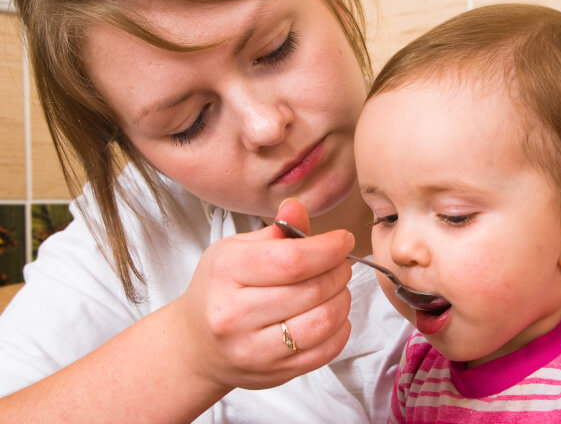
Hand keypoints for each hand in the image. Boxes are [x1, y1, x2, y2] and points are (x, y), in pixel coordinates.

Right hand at [176, 200, 353, 390]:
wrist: (197, 344)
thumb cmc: (221, 289)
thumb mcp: (237, 250)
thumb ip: (275, 231)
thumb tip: (297, 208)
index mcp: (226, 272)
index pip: (291, 260)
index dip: (329, 249)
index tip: (344, 240)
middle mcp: (234, 313)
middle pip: (311, 290)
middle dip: (339, 272)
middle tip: (341, 264)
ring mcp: (252, 349)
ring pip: (322, 322)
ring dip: (343, 300)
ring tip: (338, 288)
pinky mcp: (272, 373)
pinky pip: (324, 352)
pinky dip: (340, 330)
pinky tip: (333, 315)